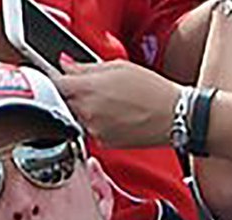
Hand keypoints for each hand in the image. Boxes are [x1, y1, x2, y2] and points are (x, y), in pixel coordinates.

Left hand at [53, 56, 182, 147]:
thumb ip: (85, 67)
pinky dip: (100, 123)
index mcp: (87, 89)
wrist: (175, 117)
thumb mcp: (118, 66)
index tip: (63, 76)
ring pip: (79, 117)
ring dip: (88, 109)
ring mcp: (94, 130)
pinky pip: (92, 130)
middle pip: (65, 101)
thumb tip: (65, 64)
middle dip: (76, 94)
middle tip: (97, 88)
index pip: (56, 83)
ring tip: (113, 103)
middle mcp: (87, 112)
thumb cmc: (153, 90)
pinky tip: (119, 116)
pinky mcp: (104, 143)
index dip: (58, 78)